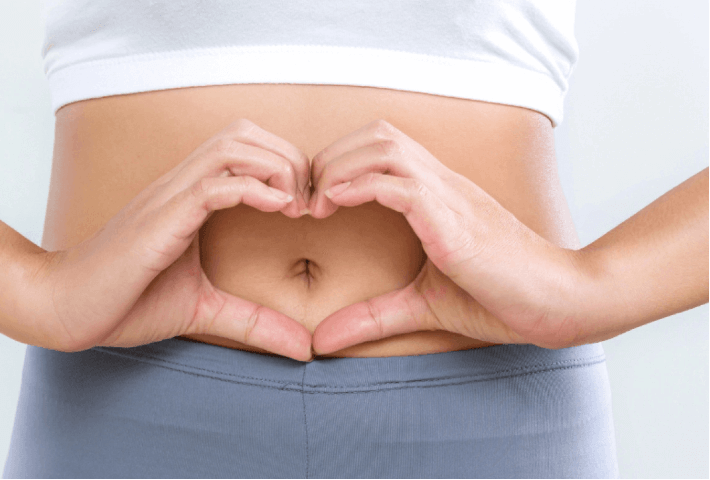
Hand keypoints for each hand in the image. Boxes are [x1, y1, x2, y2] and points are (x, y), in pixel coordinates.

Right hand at [32, 119, 313, 360]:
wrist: (66, 309)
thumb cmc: (126, 302)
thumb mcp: (204, 309)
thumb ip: (254, 321)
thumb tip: (303, 347)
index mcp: (190, 196)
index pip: (246, 148)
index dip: (286, 165)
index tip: (309, 205)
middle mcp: (180, 186)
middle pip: (244, 133)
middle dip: (289, 157)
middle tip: (310, 202)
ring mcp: (168, 197)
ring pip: (231, 147)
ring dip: (275, 167)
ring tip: (295, 205)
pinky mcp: (160, 218)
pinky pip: (211, 185)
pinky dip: (251, 188)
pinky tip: (278, 209)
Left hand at [308, 120, 584, 353]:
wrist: (560, 303)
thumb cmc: (500, 298)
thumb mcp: (422, 306)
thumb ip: (373, 316)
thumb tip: (321, 339)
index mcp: (437, 194)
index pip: (382, 146)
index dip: (339, 162)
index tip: (313, 199)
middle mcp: (442, 184)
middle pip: (377, 133)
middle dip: (330, 156)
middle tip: (305, 197)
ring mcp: (450, 197)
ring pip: (384, 147)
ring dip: (339, 167)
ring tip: (316, 202)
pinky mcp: (454, 222)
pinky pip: (401, 184)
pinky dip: (360, 185)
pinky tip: (335, 204)